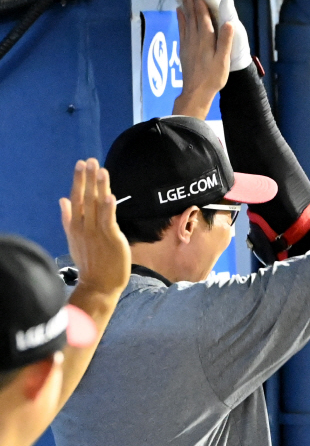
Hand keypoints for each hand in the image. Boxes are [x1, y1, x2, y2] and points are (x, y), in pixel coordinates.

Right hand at [59, 159, 129, 296]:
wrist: (98, 285)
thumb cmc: (90, 263)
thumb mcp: (74, 239)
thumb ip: (68, 219)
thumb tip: (62, 200)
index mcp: (76, 226)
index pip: (76, 198)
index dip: (79, 180)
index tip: (80, 164)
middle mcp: (85, 227)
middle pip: (86, 198)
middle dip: (88, 178)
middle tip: (90, 160)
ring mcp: (97, 233)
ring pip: (97, 206)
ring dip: (99, 187)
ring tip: (100, 170)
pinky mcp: (111, 239)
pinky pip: (109, 221)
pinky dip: (108, 208)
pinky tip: (109, 195)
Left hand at [176, 0, 250, 72]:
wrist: (196, 92)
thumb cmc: (212, 78)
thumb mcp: (223, 61)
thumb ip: (225, 40)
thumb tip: (229, 22)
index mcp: (206, 38)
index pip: (202, 13)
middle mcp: (195, 36)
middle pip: (192, 12)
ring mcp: (188, 41)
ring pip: (186, 17)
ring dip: (184, 2)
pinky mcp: (184, 48)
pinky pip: (182, 28)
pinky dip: (180, 17)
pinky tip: (179, 10)